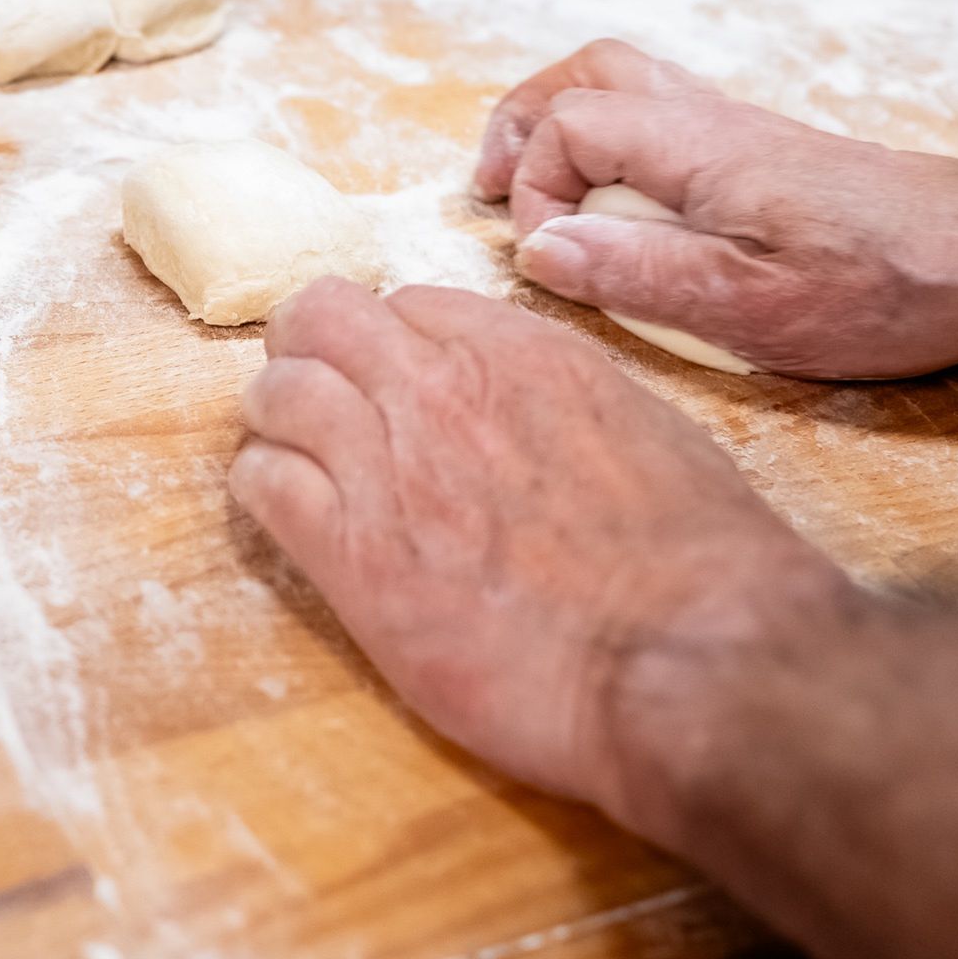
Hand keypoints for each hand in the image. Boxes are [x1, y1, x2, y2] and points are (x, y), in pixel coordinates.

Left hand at [227, 279, 847, 824]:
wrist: (689, 655)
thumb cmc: (695, 558)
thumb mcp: (640, 427)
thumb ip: (557, 398)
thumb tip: (521, 410)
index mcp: (516, 352)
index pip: (403, 304)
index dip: (388, 343)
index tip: (390, 381)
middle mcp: (437, 388)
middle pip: (317, 319)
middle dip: (308, 351)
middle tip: (317, 401)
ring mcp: (385, 465)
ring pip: (274, 394)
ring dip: (278, 421)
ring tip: (298, 461)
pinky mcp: (350, 554)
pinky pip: (262, 483)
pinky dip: (264, 489)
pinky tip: (292, 516)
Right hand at [478, 38, 957, 378]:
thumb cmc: (886, 286)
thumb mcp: (750, 304)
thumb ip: (636, 274)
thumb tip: (537, 249)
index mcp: (697, 149)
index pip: (569, 125)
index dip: (533, 188)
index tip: (549, 256)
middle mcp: (712, 125)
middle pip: (589, 74)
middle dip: (522, 125)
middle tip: (489, 189)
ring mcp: (738, 136)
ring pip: (625, 86)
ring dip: (561, 127)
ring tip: (535, 192)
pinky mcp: (761, 160)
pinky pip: (660, 119)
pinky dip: (610, 145)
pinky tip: (614, 206)